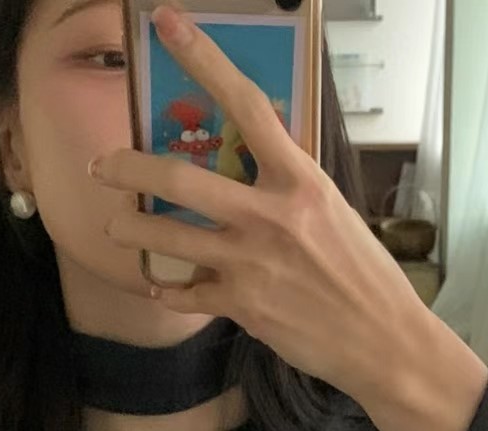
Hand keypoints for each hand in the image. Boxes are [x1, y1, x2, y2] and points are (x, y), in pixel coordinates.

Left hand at [88, 4, 427, 402]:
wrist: (383, 341)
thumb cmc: (364, 276)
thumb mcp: (334, 213)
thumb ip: (289, 187)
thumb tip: (254, 166)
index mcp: (301, 181)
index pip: (247, 105)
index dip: (204, 60)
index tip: (168, 24)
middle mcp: (271, 216)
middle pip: (181, 177)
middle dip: (129, 168)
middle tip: (104, 167)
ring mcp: (252, 263)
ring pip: (169, 237)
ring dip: (132, 229)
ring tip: (116, 225)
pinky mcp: (243, 306)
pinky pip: (185, 294)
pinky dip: (167, 290)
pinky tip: (159, 285)